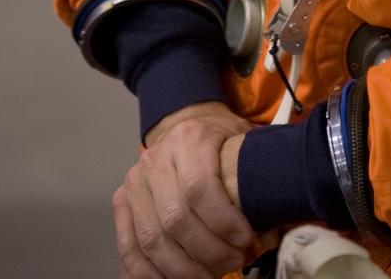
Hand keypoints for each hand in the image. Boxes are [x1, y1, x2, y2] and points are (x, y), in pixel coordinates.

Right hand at [112, 101, 253, 277]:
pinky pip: (129, 248)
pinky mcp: (122, 201)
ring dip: (183, 269)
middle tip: (233, 261)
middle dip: (208, 251)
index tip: (244, 239)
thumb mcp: (242, 144)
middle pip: (175, 218)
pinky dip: (151, 273)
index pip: (199, 187)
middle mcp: (155, 158)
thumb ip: (255, 182)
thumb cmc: (218, 141)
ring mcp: (135, 182)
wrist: (185, 126)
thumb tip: (268, 234)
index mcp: (188, 138)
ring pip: (152, 239)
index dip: (222, 221)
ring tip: (211, 275)